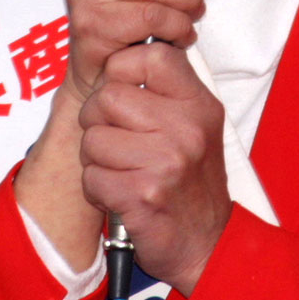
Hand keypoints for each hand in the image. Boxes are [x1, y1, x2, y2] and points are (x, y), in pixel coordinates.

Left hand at [79, 43, 231, 295]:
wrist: (207, 243)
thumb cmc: (193, 181)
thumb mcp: (196, 123)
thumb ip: (166, 89)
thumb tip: (122, 56)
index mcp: (198, 103)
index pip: (151, 56)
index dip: (123, 68)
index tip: (124, 89)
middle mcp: (186, 128)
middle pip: (108, 96)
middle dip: (98, 118)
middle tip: (115, 136)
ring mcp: (166, 162)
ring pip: (93, 138)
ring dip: (96, 157)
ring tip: (121, 168)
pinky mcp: (142, 195)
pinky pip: (91, 176)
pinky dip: (97, 188)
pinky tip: (120, 192)